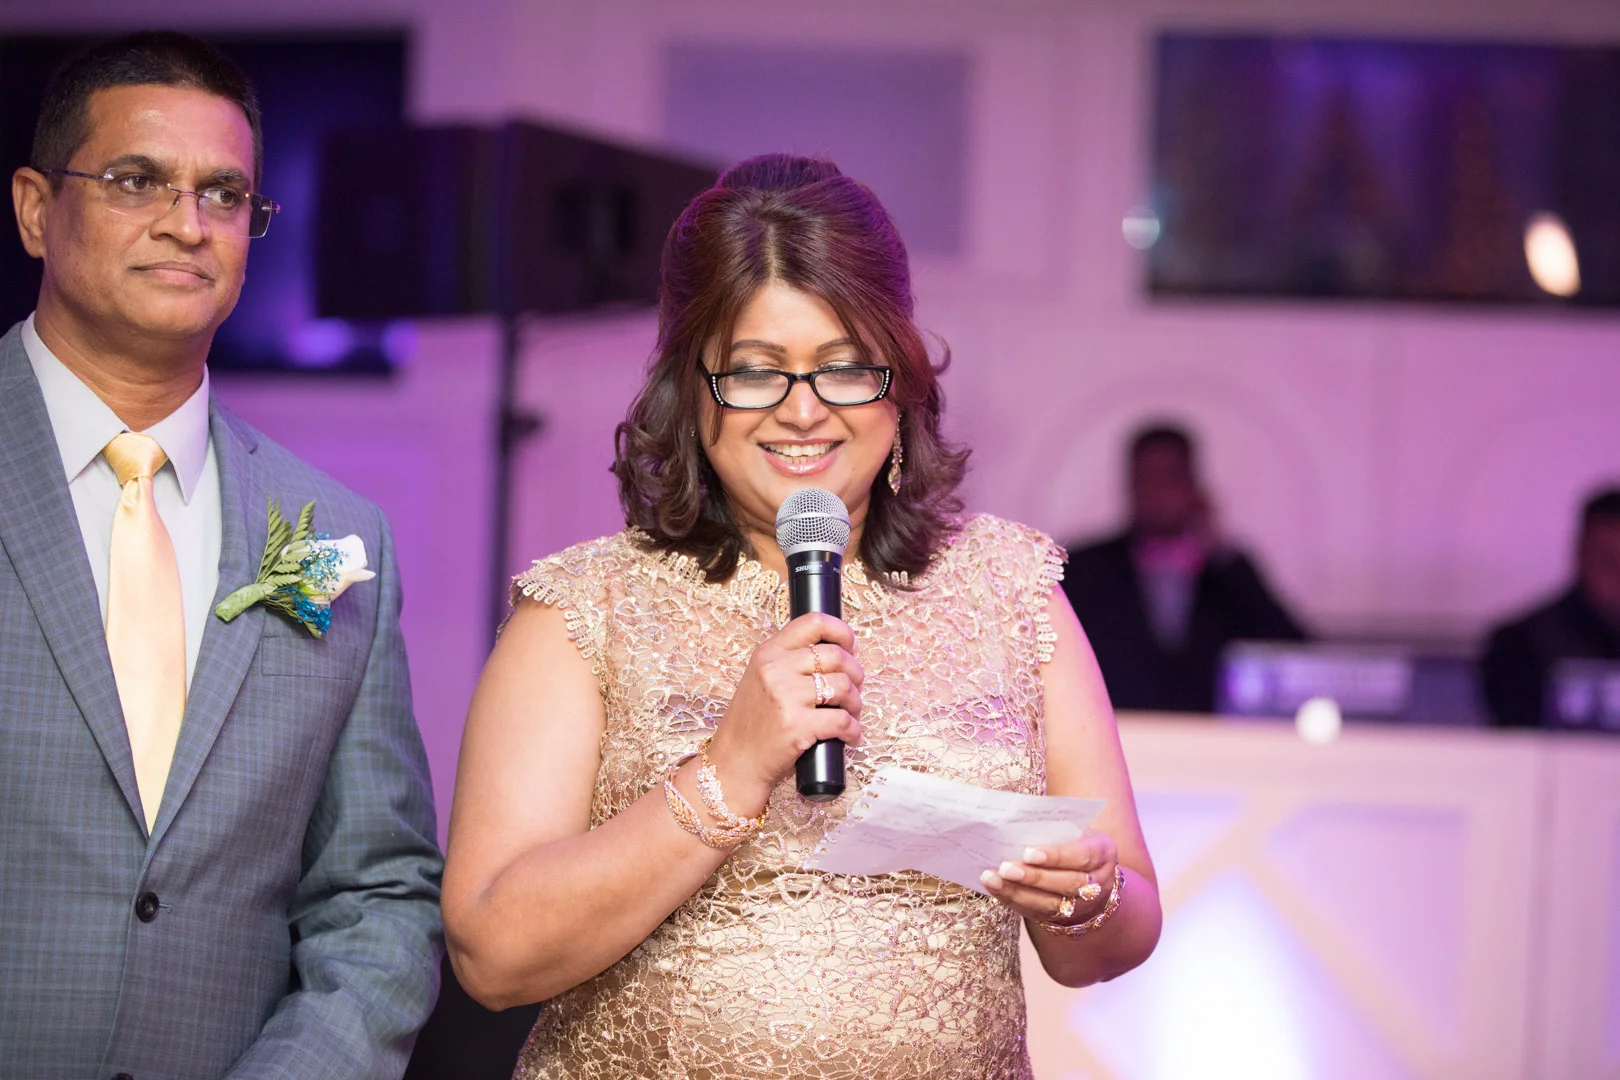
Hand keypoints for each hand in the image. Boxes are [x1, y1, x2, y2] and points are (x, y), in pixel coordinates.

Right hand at [706, 612, 863, 812]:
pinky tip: (850, 736)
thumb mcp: (760, 680)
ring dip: (856, 702)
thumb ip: (789, 663)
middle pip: (836, 656)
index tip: (851, 646)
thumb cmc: (752, 725)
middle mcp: (776, 669)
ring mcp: (786, 697)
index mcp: (768, 653)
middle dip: (855, 673)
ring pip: (843, 686)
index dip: (841, 631)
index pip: (813, 622)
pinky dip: (853, 730)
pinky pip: (842, 721)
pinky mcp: (797, 726)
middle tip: (854, 689)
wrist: (734, 764)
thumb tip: (838, 654)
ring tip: (851, 714)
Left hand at [980, 828, 1118, 926]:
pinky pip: (1036, 913)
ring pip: (1050, 904)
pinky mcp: (1061, 918)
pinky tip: (994, 888)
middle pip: (1067, 884)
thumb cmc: (1074, 840)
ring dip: (1017, 892)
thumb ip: (1053, 826)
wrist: (1090, 874)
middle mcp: (1098, 883)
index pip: (1081, 856)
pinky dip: (1012, 900)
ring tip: (992, 879)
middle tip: (1005, 868)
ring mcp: (1082, 905)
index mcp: (1103, 853)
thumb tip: (1015, 821)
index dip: (1056, 856)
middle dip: (1033, 877)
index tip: (1029, 852)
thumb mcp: (1074, 829)